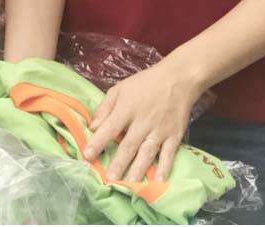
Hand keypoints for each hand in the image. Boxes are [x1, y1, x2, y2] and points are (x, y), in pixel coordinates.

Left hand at [83, 59, 203, 182]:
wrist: (178, 79)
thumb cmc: (145, 83)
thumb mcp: (120, 89)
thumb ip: (105, 107)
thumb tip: (93, 126)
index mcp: (127, 108)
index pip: (110, 128)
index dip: (98, 142)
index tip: (87, 156)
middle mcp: (142, 122)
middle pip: (128, 145)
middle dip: (118, 163)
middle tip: (108, 179)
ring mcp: (159, 130)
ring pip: (146, 153)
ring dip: (137, 170)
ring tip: (128, 185)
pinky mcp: (174, 136)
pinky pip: (168, 154)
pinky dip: (164, 168)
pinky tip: (158, 181)